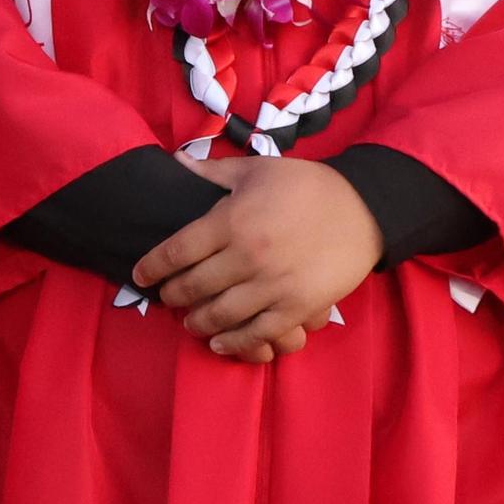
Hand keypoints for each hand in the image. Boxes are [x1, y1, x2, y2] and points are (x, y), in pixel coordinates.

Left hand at [130, 155, 382, 358]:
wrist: (363, 208)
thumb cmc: (305, 185)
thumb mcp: (256, 169)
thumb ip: (211, 172)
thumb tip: (175, 161)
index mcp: (232, 220)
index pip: (177, 250)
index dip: (153, 266)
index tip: (140, 276)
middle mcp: (247, 255)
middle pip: (194, 286)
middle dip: (173, 297)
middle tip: (166, 299)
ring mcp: (273, 285)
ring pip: (221, 314)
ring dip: (198, 322)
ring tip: (189, 322)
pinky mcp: (298, 307)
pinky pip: (258, 333)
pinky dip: (234, 342)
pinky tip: (219, 342)